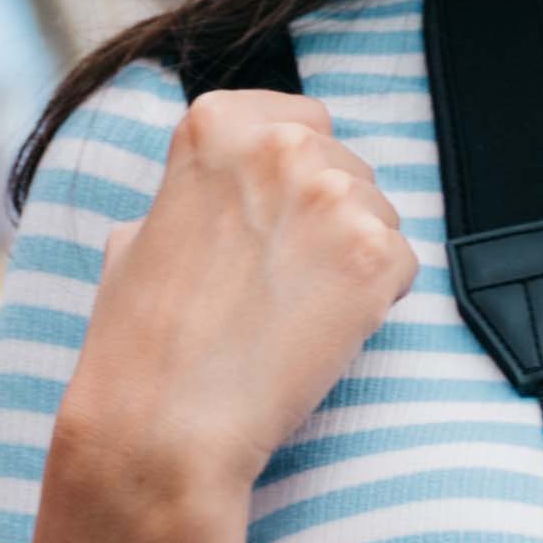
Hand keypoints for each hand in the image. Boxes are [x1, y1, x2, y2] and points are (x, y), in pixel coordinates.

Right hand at [61, 91, 414, 505]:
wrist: (164, 423)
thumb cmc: (141, 340)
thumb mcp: (139, 233)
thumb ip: (195, 193)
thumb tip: (226, 194)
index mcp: (215, 123)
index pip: (301, 119)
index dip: (294, 175)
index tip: (273, 218)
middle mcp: (279, 144)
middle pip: (345, 166)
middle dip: (325, 217)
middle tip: (281, 279)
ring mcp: (333, 196)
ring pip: (379, 214)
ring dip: (351, 257)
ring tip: (294, 310)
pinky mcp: (375, 254)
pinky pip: (403, 264)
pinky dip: (375, 300)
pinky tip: (321, 331)